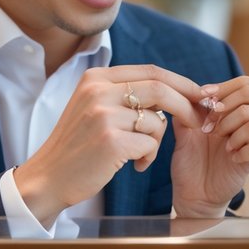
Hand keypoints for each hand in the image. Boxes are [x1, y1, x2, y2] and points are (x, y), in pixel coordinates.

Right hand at [14, 65, 204, 225]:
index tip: (200, 95)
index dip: (182, 82)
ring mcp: (103, 115)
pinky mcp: (111, 141)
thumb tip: (176, 90)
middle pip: (161, 89)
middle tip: (199, 121)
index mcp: (96, 78)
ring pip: (157, 121)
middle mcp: (98, 91)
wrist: (48, 177)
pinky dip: (150, 157)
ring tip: (141, 155)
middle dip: (187, 106)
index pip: (151, 71)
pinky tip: (134, 166)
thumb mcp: (94, 106)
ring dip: (157, 142)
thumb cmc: (78, 146)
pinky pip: (151, 145)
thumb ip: (126, 94)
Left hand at [205, 76, 248, 215]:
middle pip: (245, 97)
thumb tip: (242, 105)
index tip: (203, 97)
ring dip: (230, 135)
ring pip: (248, 122)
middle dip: (221, 111)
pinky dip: (240, 152)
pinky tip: (236, 158)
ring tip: (225, 146)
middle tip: (208, 126)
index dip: (222, 89)